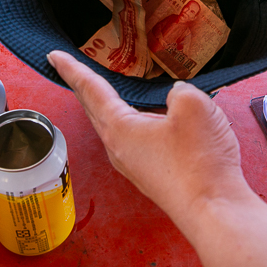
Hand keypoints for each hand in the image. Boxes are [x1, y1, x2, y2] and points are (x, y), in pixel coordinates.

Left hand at [48, 51, 250, 222]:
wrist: (213, 210)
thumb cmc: (198, 161)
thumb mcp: (192, 105)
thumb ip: (178, 90)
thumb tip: (175, 98)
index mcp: (119, 128)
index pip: (90, 89)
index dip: (72, 68)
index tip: (53, 56)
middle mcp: (119, 149)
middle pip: (94, 110)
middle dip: (82, 87)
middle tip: (71, 68)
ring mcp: (134, 165)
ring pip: (113, 127)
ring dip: (106, 107)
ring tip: (104, 90)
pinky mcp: (151, 175)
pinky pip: (133, 141)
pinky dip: (130, 122)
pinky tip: (146, 119)